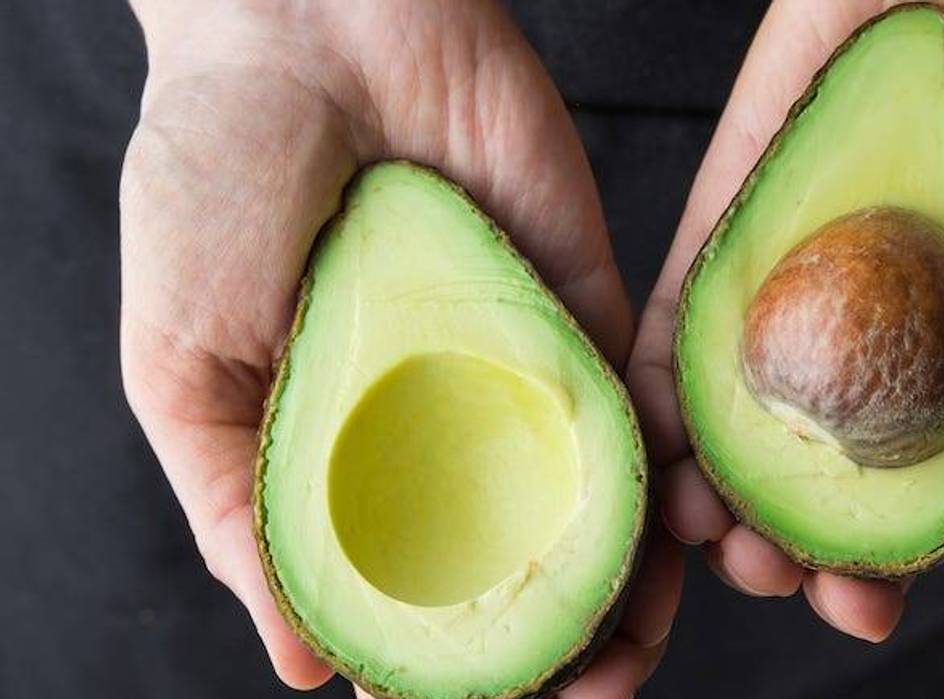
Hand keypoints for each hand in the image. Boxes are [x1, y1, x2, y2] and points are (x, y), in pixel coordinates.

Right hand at [119, 1, 679, 695]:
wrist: (307, 23)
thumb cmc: (213, 184)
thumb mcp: (184, 368)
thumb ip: (242, 515)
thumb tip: (306, 666)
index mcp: (352, 449)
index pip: (419, 585)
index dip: (456, 662)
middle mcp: (450, 419)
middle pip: (525, 557)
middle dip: (563, 639)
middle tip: (594, 692)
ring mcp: (524, 360)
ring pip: (600, 499)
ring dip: (632, 582)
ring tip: (639, 648)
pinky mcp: (588, 295)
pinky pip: (642, 399)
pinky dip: (667, 472)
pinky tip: (680, 537)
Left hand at [628, 0, 943, 639]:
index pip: (915, 490)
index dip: (881, 563)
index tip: (855, 607)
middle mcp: (886, 323)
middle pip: (812, 465)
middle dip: (779, 538)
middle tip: (762, 572)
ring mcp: (809, 268)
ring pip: (735, 407)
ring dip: (704, 484)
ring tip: (696, 532)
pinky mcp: (744, 203)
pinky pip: (685, 304)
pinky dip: (658, 380)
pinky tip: (650, 444)